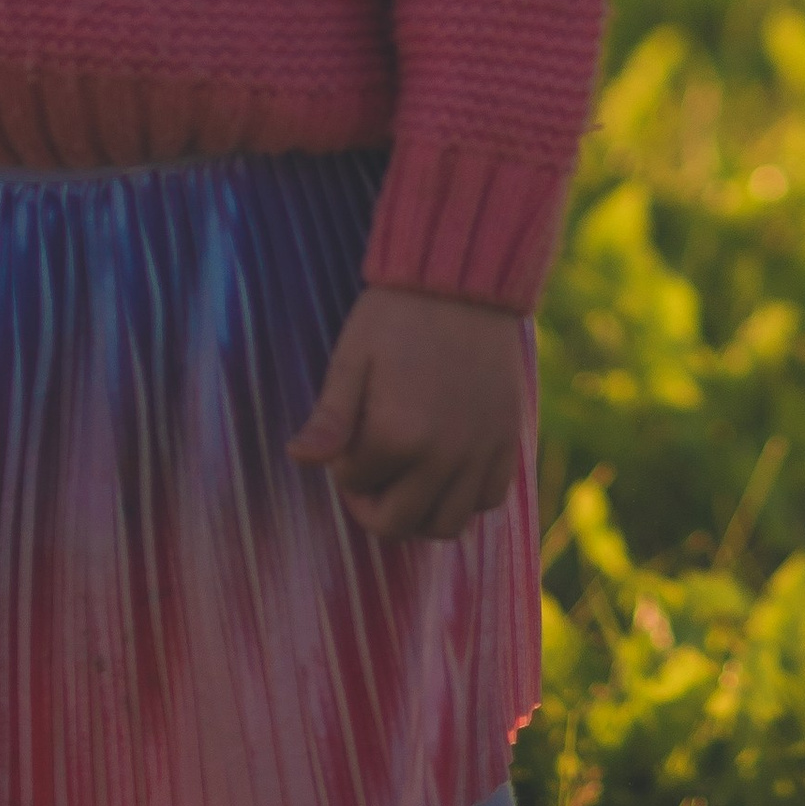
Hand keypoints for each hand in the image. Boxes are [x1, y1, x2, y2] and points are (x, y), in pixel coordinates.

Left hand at [289, 281, 523, 541]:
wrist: (462, 280)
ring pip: (446, 525)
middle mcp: (443, 455)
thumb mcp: (352, 358)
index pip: (354, 484)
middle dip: (371, 504)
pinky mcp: (507, 440)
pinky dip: (465, 498)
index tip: (347, 431)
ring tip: (406, 479)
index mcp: (398, 434)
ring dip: (418, 514)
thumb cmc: (397, 315)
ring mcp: (479, 451)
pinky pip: (488, 498)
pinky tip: (447, 469)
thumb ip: (330, 418)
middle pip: (397, 523)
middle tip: (368, 469)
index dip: (342, 463)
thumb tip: (298, 459)